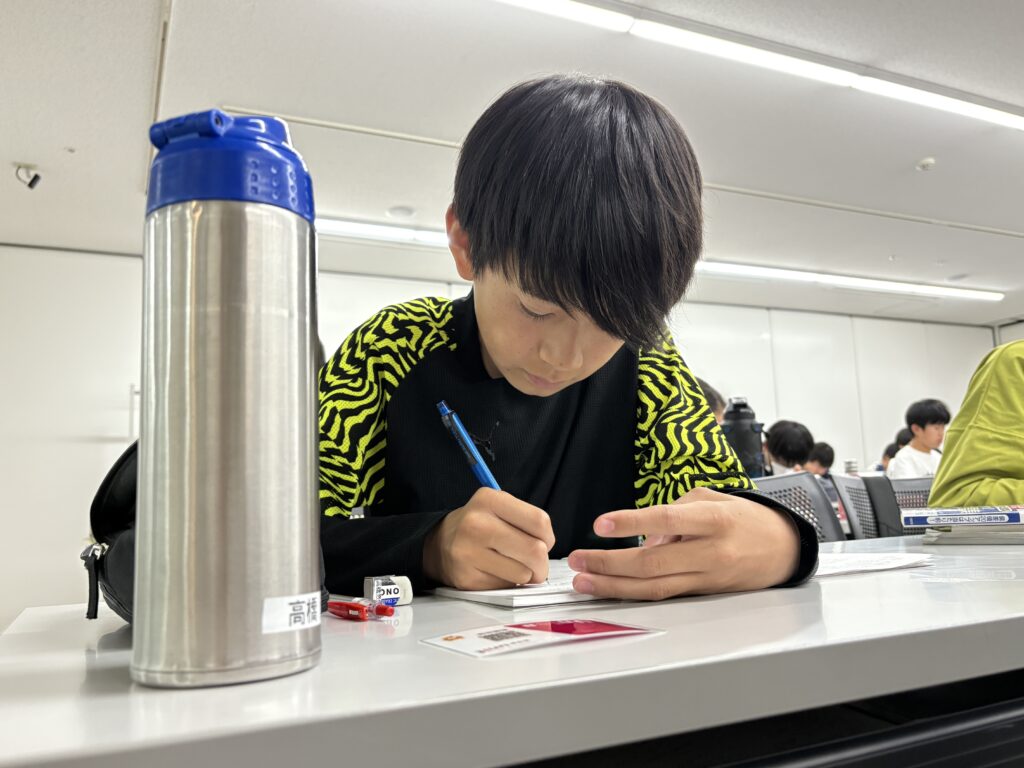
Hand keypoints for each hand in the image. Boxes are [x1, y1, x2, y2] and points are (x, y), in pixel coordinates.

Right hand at [423, 488, 554, 589]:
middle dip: (542, 563)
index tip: (543, 541)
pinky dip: (507, 583)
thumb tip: (547, 547)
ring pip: (523, 573)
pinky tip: (494, 572)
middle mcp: (476, 524)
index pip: (540, 521)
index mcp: (489, 500)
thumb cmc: (479, 525)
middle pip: (535, 551)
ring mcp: (468, 552)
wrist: (439, 544)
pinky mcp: (467, 578)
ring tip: (511, 565)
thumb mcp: (499, 507)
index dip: (548, 537)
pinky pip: (505, 587)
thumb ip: (527, 521)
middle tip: (536, 563)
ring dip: (525, 575)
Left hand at [568, 487, 799, 599]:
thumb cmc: (746, 518)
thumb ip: (675, 513)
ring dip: (613, 585)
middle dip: (610, 563)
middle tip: (578, 558)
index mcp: (714, 520)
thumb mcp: (713, 499)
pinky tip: (609, 587)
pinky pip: (663, 595)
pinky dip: (633, 592)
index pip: (667, 520)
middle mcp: (710, 552)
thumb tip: (643, 538)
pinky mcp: (703, 594)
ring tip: (584, 580)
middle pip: (653, 563)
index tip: (601, 524)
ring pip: (654, 587)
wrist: (784, 550)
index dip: (632, 523)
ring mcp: (707, 578)